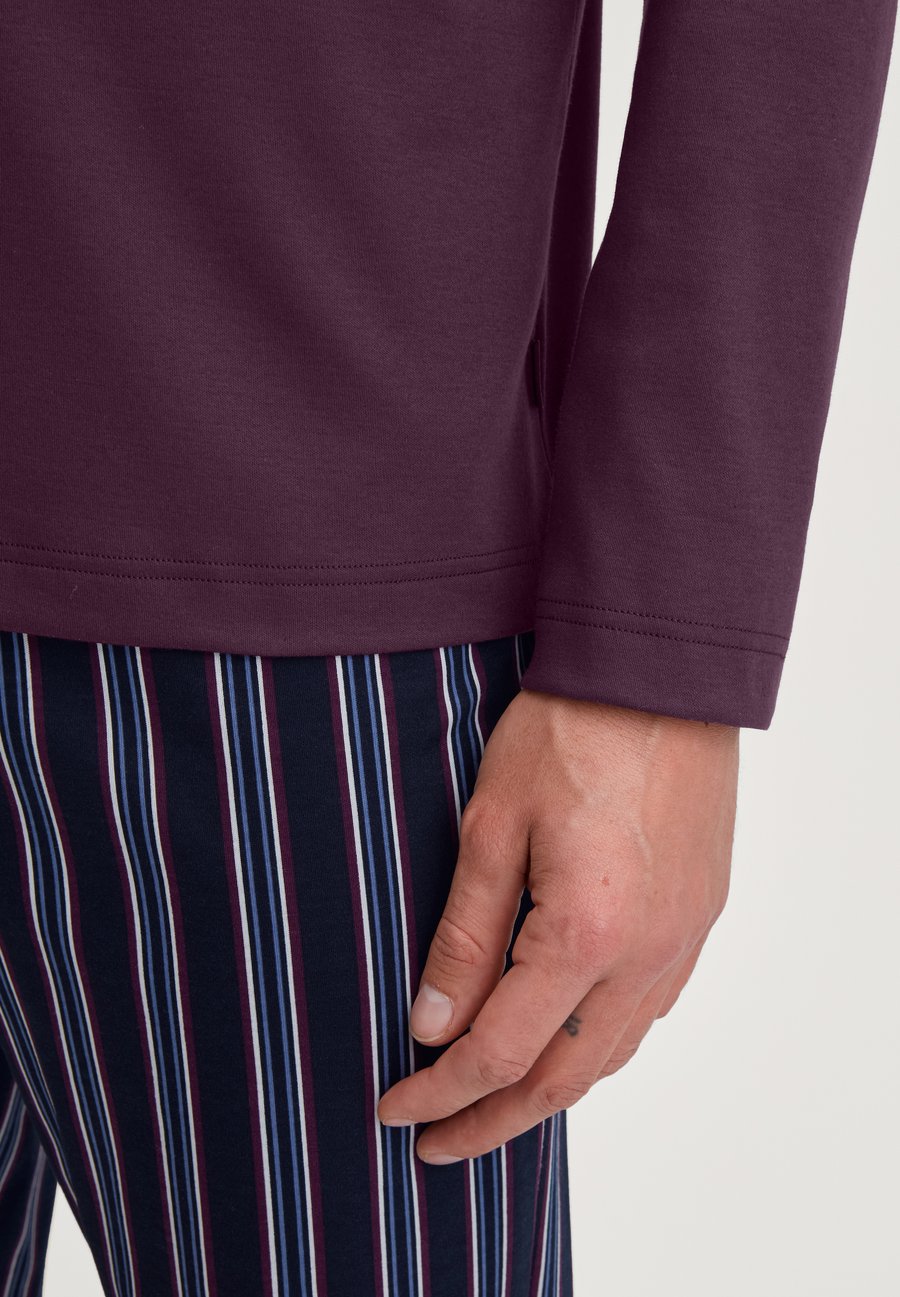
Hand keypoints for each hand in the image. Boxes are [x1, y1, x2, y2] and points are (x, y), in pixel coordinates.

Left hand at [376, 687, 738, 1162]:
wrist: (661, 673)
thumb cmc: (570, 729)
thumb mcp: (492, 823)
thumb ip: (465, 933)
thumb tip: (432, 1024)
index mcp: (586, 933)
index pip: (501, 1050)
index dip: (442, 1093)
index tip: (395, 1110)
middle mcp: (646, 953)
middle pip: (564, 1077)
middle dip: (494, 1121)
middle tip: (438, 1147)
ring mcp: (682, 938)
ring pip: (612, 1052)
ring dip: (550, 1092)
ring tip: (495, 1108)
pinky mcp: (698, 915)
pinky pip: (648, 1011)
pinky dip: (598, 1046)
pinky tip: (568, 1041)